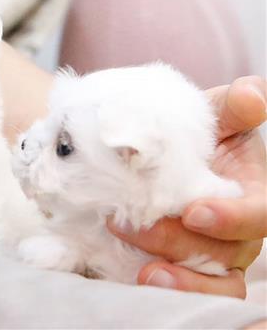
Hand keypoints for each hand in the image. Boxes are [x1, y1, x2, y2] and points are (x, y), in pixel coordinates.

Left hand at [108, 76, 265, 297]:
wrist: (166, 152)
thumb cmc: (198, 132)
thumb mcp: (215, 113)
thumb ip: (235, 107)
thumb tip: (252, 95)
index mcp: (253, 193)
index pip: (261, 214)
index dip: (232, 218)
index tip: (193, 212)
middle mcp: (239, 230)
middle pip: (226, 253)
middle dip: (180, 244)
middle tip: (130, 226)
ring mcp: (215, 253)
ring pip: (211, 281)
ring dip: (179, 280)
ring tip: (145, 274)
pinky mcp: (188, 266)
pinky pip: (188, 289)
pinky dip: (170, 289)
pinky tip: (139, 279)